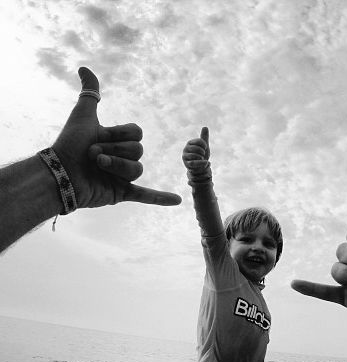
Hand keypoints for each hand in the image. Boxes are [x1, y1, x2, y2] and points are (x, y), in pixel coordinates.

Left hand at [52, 67, 181, 208]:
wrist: (60, 173)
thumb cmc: (69, 144)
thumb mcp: (82, 115)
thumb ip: (90, 93)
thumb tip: (84, 68)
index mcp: (114, 140)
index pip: (136, 133)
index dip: (119, 134)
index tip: (96, 137)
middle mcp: (119, 158)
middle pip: (138, 150)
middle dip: (114, 151)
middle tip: (93, 155)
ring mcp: (121, 177)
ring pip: (137, 169)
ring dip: (117, 166)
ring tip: (99, 167)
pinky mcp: (121, 194)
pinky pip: (145, 195)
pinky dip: (161, 198)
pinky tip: (177, 200)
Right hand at [182, 127, 211, 179]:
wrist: (200, 167)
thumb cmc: (201, 155)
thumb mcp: (204, 146)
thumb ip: (204, 137)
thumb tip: (205, 127)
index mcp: (190, 143)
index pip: (198, 141)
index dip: (204, 145)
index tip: (205, 148)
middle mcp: (186, 149)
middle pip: (197, 148)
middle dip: (203, 152)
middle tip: (203, 154)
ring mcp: (185, 157)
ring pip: (195, 155)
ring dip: (201, 158)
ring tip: (202, 159)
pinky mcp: (187, 164)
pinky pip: (194, 163)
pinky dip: (201, 163)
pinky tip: (205, 162)